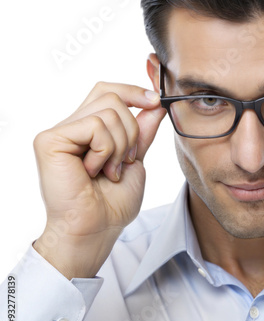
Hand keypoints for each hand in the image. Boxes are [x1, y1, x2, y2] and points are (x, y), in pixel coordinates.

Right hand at [33, 82, 166, 278]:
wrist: (97, 228)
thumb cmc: (113, 202)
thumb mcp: (135, 158)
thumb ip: (142, 130)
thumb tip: (155, 103)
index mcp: (88, 129)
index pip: (109, 91)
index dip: (133, 91)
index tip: (156, 101)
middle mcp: (72, 126)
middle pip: (112, 96)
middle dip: (132, 129)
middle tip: (126, 159)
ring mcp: (59, 132)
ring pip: (109, 111)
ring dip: (121, 145)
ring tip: (109, 170)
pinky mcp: (50, 140)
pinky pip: (96, 126)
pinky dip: (106, 150)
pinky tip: (93, 171)